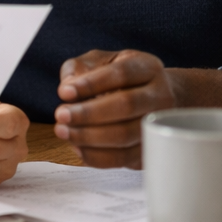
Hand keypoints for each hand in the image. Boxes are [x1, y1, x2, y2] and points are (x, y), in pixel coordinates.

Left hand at [54, 49, 173, 168]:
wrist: (154, 101)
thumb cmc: (121, 79)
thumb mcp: (101, 62)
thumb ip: (80, 68)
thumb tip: (67, 88)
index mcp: (148, 67)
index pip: (122, 73)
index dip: (91, 84)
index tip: (64, 92)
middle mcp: (160, 96)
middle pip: (126, 105)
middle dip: (88, 113)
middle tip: (60, 115)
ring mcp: (159, 125)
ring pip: (125, 135)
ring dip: (89, 136)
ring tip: (64, 131)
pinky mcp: (150, 150)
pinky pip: (123, 158)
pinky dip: (96, 156)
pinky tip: (78, 147)